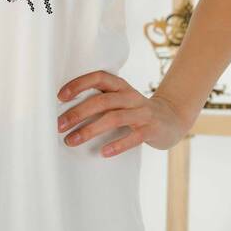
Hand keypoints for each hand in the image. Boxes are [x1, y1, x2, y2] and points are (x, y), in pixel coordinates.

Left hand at [57, 70, 194, 156]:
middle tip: (59, 125)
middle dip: (78, 113)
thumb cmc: (135, 110)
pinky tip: (103, 152)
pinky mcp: (152, 129)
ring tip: (72, 141)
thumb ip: (100, 101)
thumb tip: (65, 113)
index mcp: (120, 86)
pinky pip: (133, 137)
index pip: (98, 77)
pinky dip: (117, 145)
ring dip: (89, 130)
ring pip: (114, 118)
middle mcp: (130, 96)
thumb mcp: (119, 100)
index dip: (79, 84)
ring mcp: (142, 112)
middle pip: (102, 101)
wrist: (172, 119)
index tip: (60, 96)